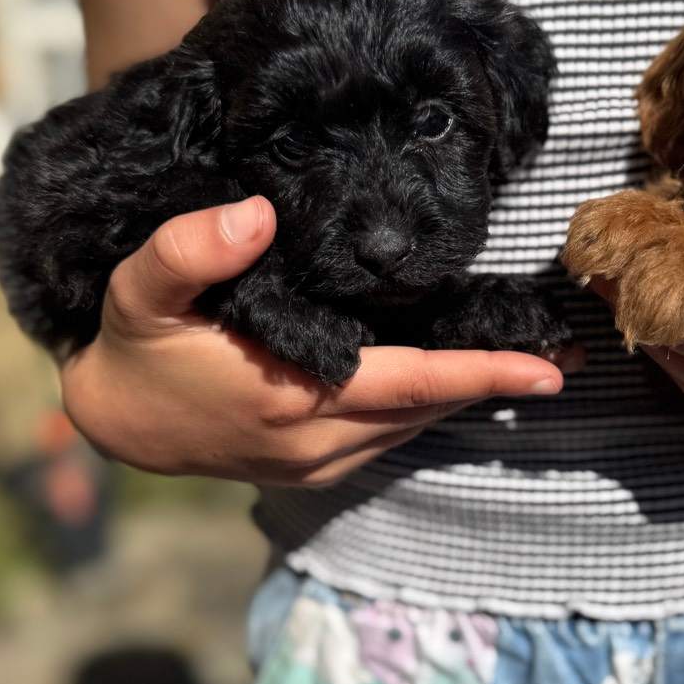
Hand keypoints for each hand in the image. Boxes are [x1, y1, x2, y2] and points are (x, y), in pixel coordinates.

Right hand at [62, 197, 575, 485]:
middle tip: (566, 354)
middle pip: (430, 407)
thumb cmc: (135, 345)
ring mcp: (318, 462)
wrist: (118, 423)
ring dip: (466, 394)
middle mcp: (316, 440)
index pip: (411, 382)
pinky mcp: (316, 469)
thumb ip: (190, 250)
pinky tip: (453, 376)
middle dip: (497, 382)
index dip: (482, 373)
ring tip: (525, 362)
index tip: (548, 369)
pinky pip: (391, 436)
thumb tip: (256, 213)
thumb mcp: (138, 290)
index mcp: (291, 395)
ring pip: (416, 425)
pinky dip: (428, 406)